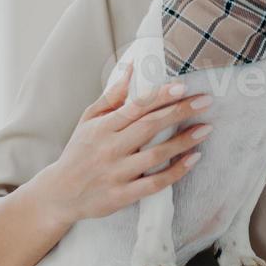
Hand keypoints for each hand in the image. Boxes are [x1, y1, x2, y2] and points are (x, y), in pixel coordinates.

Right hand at [36, 68, 209, 227]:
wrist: (59, 194)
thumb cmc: (78, 152)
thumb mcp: (87, 121)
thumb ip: (110, 97)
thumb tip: (131, 69)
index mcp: (103, 127)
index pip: (136, 107)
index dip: (160, 96)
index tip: (182, 86)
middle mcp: (110, 148)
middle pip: (150, 127)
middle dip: (180, 112)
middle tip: (205, 101)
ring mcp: (117, 173)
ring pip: (156, 155)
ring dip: (184, 141)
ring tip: (206, 128)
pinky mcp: (122, 195)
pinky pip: (154, 184)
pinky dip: (176, 171)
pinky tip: (193, 159)